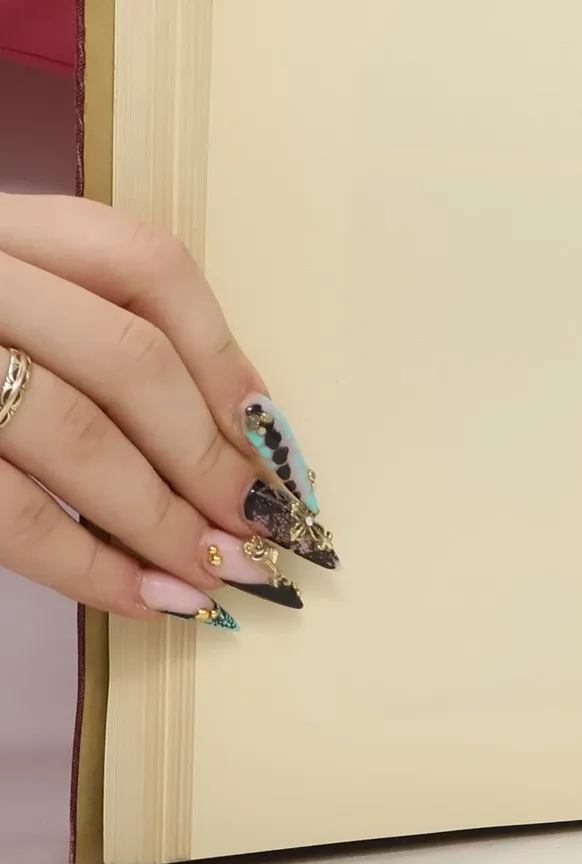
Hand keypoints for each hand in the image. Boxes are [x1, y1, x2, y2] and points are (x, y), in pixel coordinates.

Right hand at [0, 194, 329, 624]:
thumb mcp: (1, 296)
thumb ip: (79, 330)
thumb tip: (229, 433)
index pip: (146, 265)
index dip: (224, 355)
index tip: (273, 437)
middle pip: (128, 360)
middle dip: (209, 456)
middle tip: (264, 530)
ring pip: (75, 436)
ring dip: (161, 520)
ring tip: (216, 577)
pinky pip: (8, 511)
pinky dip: (84, 564)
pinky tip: (140, 599)